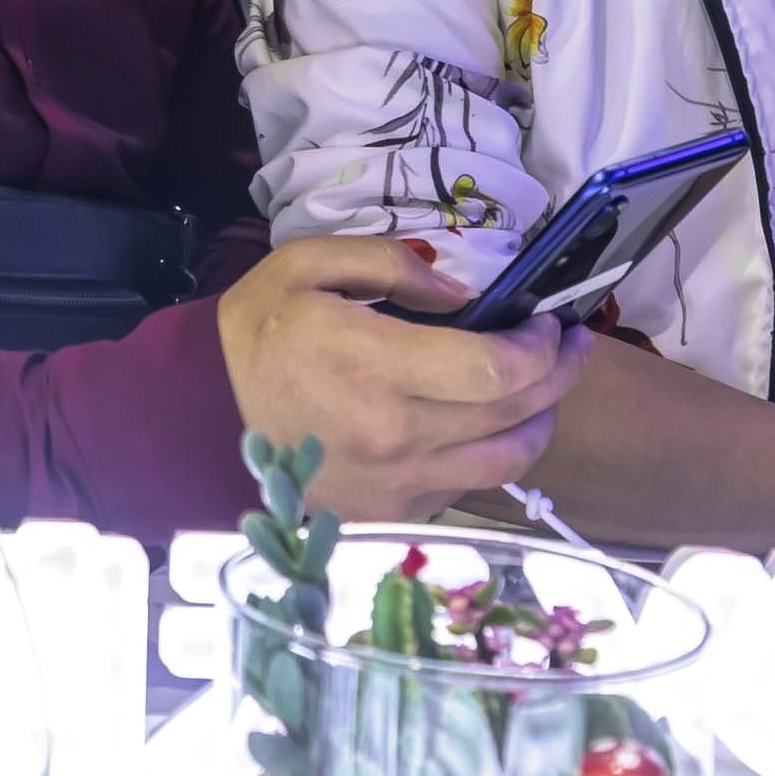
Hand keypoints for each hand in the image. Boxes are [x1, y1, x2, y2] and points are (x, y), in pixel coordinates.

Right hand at [219, 233, 580, 517]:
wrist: (204, 413)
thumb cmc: (260, 331)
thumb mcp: (308, 264)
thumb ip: (392, 265)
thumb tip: (465, 295)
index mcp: (375, 366)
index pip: (496, 369)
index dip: (540, 347)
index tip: (548, 323)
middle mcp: (396, 435)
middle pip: (514, 413)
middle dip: (560, 374)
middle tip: (570, 346)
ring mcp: (396, 482)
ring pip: (506, 462)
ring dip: (541, 422)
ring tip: (545, 390)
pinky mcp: (390, 510)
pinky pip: (468, 487)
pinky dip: (494, 455)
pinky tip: (490, 426)